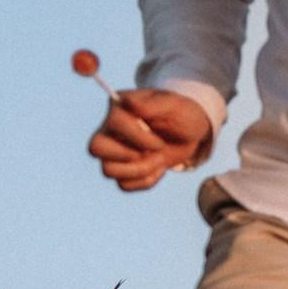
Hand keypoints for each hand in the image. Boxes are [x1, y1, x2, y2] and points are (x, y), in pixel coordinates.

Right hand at [87, 89, 213, 190]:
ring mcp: (113, 152)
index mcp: (118, 108)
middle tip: (153, 152)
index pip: (115, 124)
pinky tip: (158, 168)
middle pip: (96, 148)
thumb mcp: (174, 105)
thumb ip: (152, 103)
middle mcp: (109, 130)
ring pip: (108, 171)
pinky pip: (124, 185)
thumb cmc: (181, 114)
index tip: (160, 141)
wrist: (191, 134)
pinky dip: (146, 181)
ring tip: (159, 160)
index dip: (140, 138)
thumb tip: (129, 103)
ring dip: (141, 170)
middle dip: (130, 156)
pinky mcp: (123, 169)